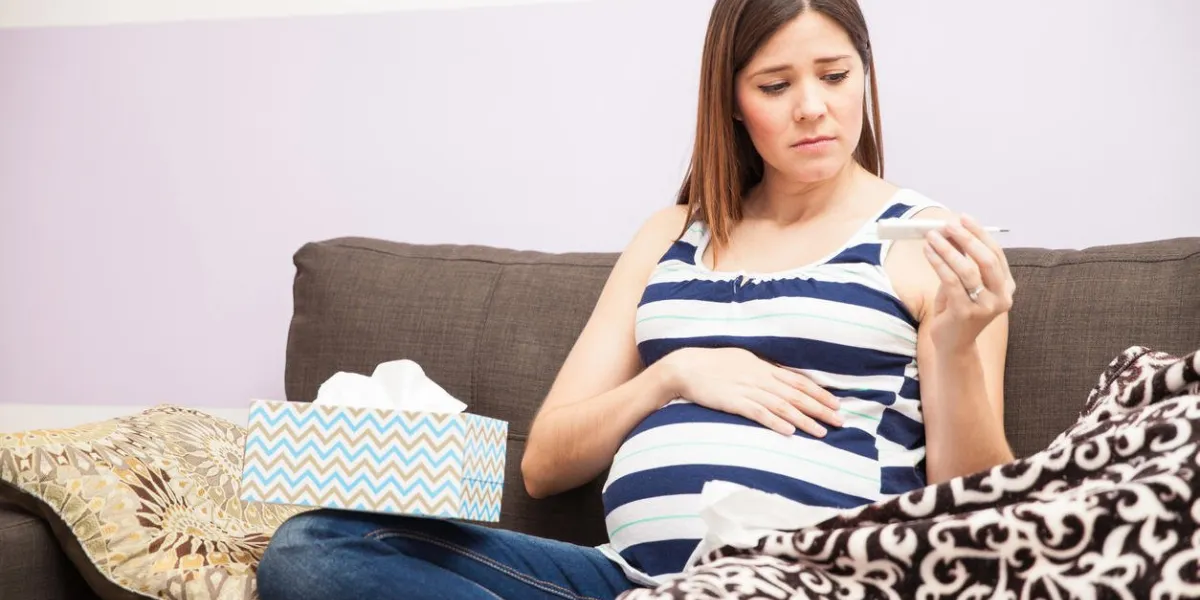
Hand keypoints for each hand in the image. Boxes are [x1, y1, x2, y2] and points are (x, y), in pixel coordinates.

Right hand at [663, 347, 842, 436]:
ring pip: (783, 406)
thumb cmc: (712, 363)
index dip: (819, 393)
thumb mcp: (742, 360)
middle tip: (841, 420)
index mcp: (763, 367)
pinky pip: (759, 413)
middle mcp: (760, 377)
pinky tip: (790, 431)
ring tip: (822, 432)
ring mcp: (747, 389)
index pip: (798, 381)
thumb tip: (780, 378)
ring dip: (804, 420)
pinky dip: (776, 422)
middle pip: (796, 394)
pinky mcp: (734, 402)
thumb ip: (761, 370)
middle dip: (821, 408)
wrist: (685, 366)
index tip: (836, 403)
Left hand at [922, 214, 1016, 350]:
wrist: (953, 345)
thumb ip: (962, 262)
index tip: (963, 218)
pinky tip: (928, 252)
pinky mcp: (966, 313)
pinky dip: (939, 263)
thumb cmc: (957, 311)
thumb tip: (950, 233)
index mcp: (1006, 287)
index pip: (996, 254)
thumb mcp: (964, 284)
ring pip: (968, 270)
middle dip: (966, 239)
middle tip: (948, 225)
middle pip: (986, 260)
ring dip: (948, 249)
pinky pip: (951, 281)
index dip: (979, 234)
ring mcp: (985, 307)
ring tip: (932, 237)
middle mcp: (1001, 297)